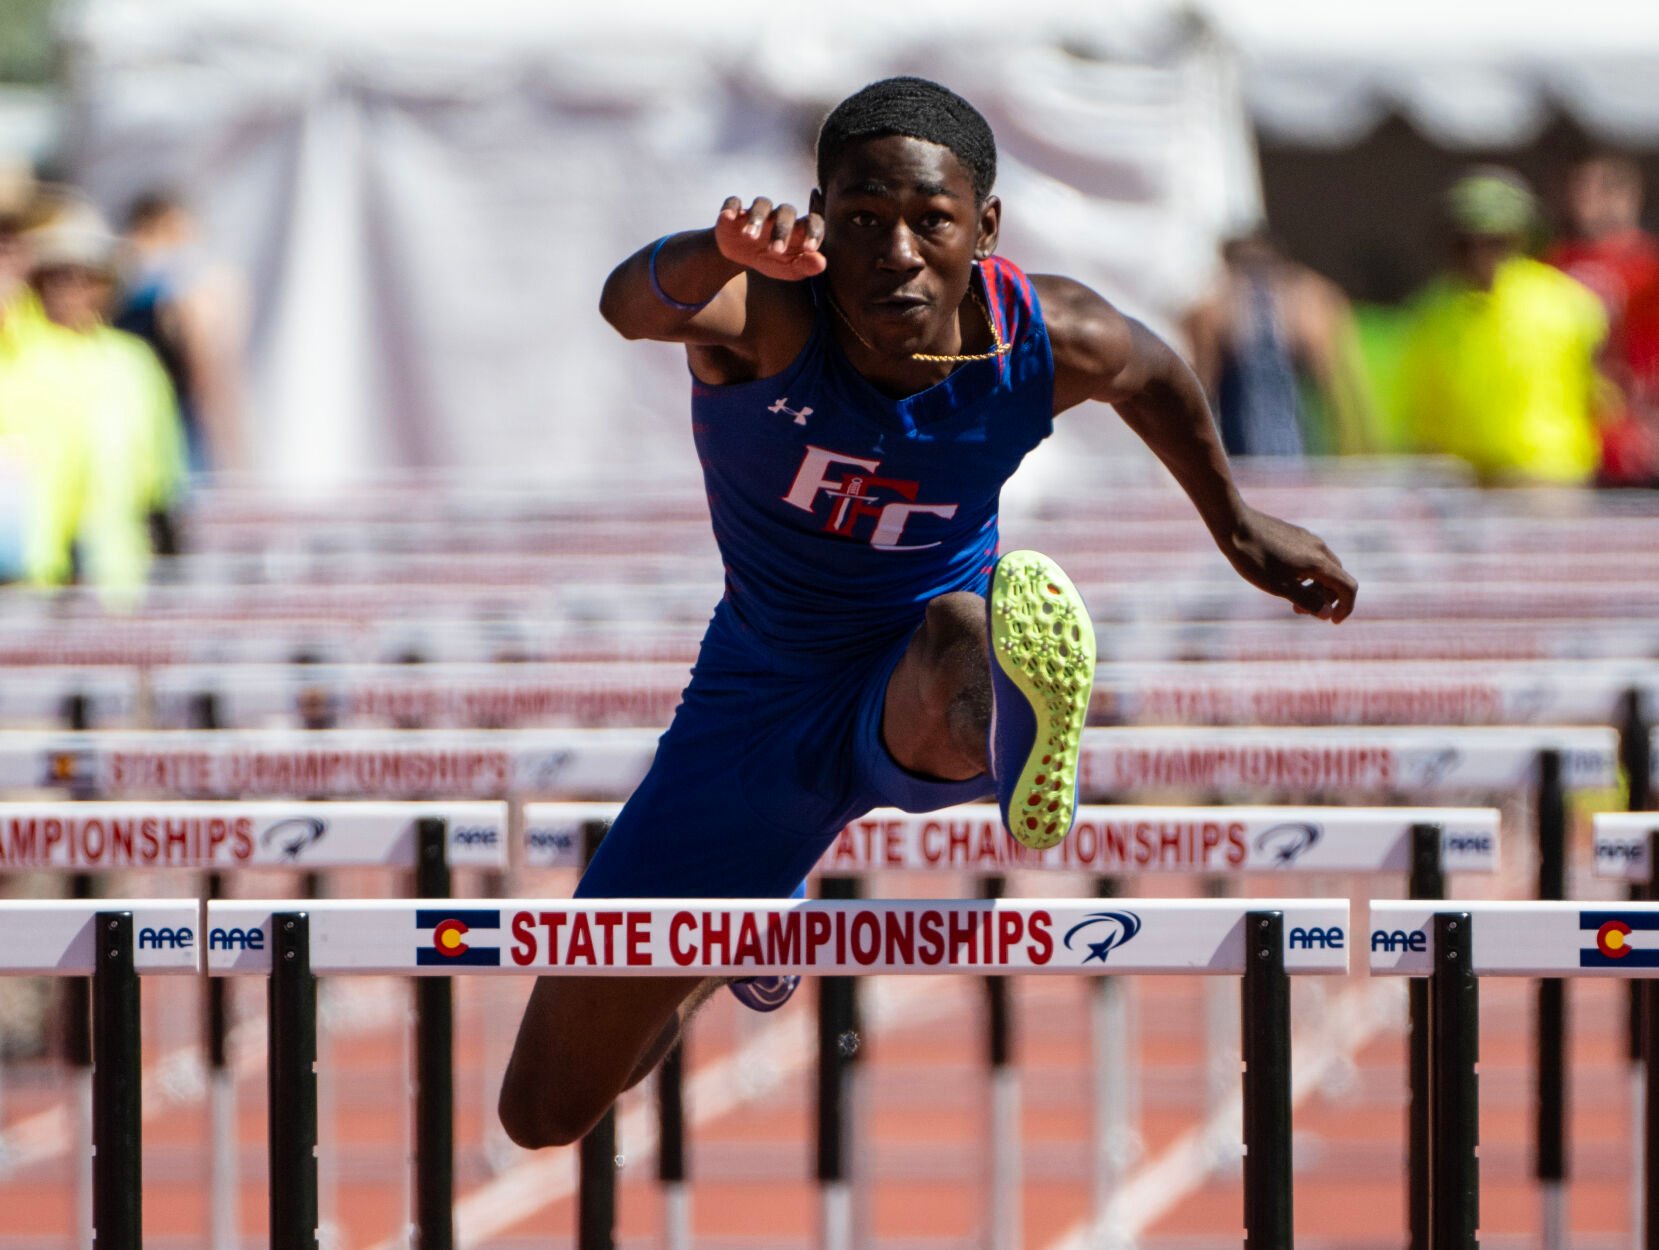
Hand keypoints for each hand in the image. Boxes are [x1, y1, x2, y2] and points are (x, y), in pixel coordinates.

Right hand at [714, 197, 826, 280]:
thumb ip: (805, 266)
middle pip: (786, 212)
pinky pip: (733, 202)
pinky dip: (731, 208)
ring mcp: (756, 211)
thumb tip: (821, 262)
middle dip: (782, 230)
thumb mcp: (788, 268)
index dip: (813, 231)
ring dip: (756, 219)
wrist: (740, 255)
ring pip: (761, 204)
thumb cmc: (772, 260)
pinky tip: (727, 218)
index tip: (809, 248)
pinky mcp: (735, 212)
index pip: (812, 222)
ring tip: (749, 237)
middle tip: (775, 250)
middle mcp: (778, 216)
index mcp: (796, 229)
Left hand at [1218, 506, 1357, 622]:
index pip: (1348, 587)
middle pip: (1337, 578)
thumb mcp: (1279, 586)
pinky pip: (1312, 557)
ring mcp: (1308, 539)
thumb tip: (1327, 614)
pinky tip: (1285, 577)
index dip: (1346, 607)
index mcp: (1318, 562)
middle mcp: (1319, 548)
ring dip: (1315, 587)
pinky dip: (1308, 574)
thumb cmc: (1254, 558)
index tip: (1333, 621)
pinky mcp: (1297, 534)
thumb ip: (1306, 600)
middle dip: (1325, 599)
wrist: (1234, 524)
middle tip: (1298, 611)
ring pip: (1324, 567)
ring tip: (1291, 598)